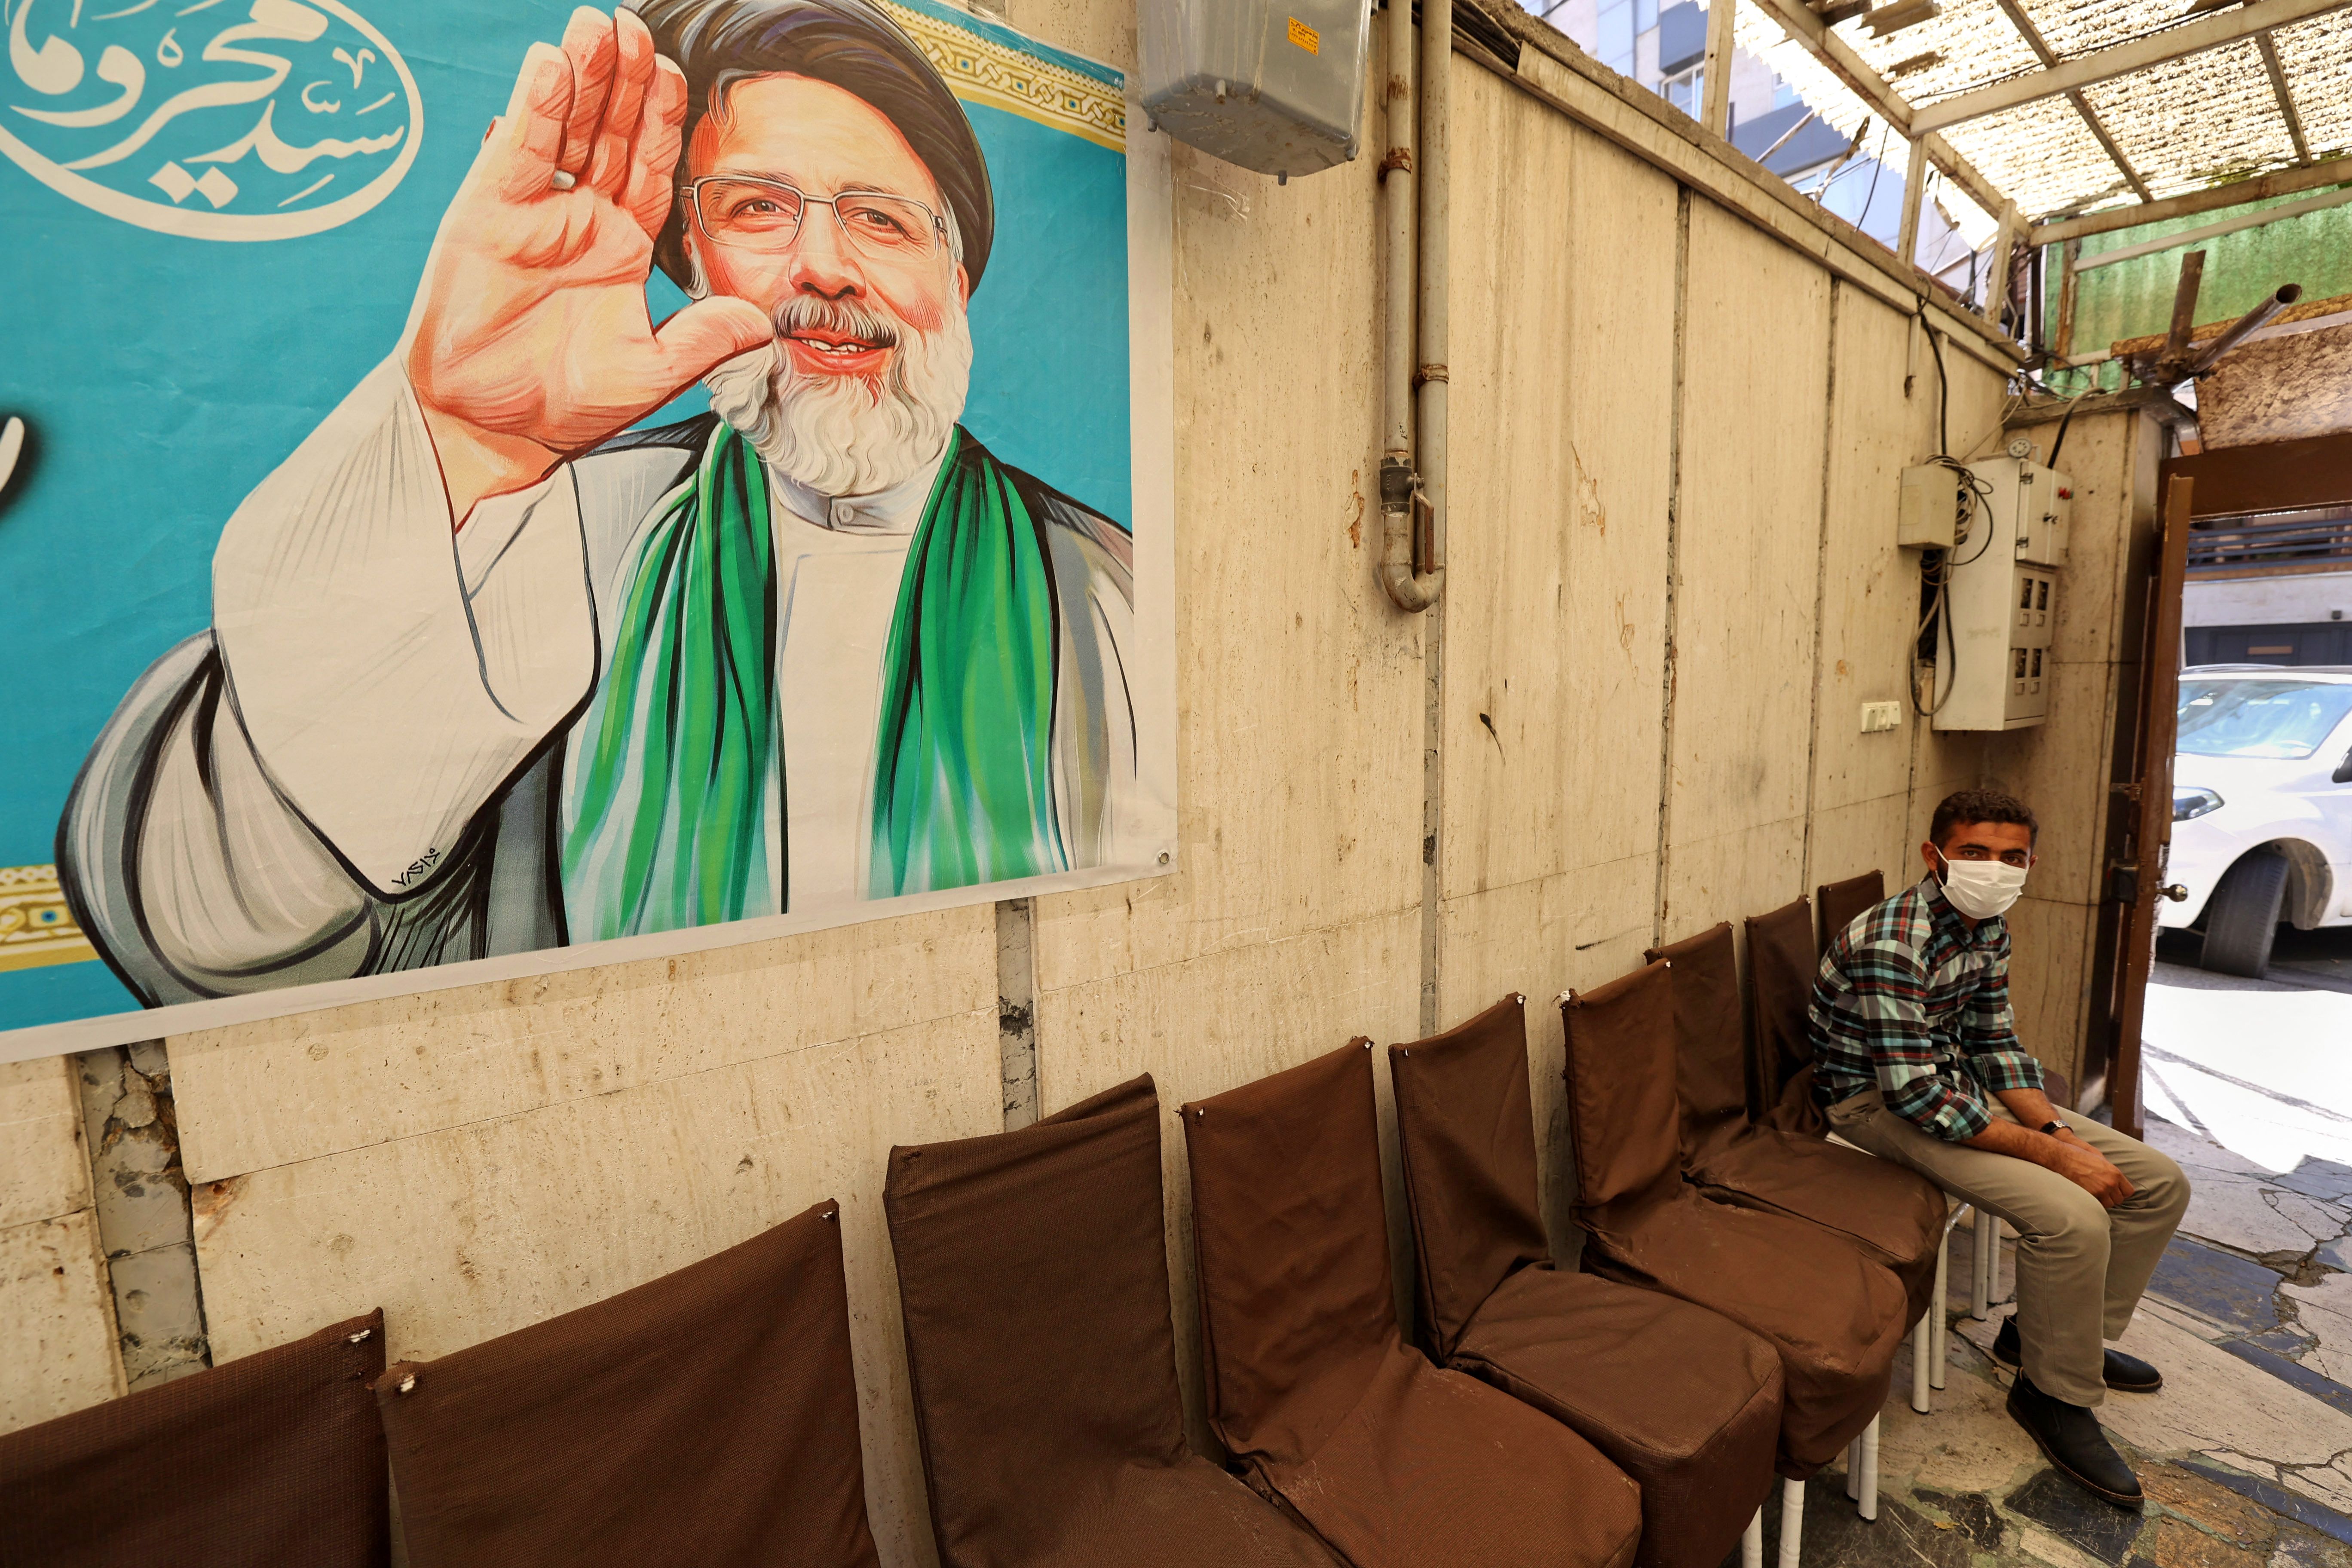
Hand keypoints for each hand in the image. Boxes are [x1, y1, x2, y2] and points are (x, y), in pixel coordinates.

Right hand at [402, 7, 772, 522]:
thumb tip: (761, 322)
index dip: (662, 119)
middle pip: (609, 131)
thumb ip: (702, 341)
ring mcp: (534, 212)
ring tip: (596, 25)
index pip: (650, 166)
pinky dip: (532, 108)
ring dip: (581, 76)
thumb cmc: (565, 405)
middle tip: (635, 26)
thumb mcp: (648, 373)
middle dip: (623, 79)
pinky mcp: (487, 216)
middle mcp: (581, 217)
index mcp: (624, 245)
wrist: (495, 429)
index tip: (679, 73)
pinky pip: (515, 152)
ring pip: (563, 128)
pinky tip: (550, 66)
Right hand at [2045, 1137, 2134, 1208]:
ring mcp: (2100, 1190)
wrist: (2061, 1157)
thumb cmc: (2078, 1155)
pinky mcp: (2089, 1195)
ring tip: (2094, 1194)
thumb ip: (2110, 1171)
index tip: (2114, 1191)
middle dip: (2111, 1197)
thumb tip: (2115, 1179)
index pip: (2129, 1191)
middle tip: (2102, 1192)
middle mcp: (2110, 1183)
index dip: (2121, 1192)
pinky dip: (2093, 1203)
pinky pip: (2097, 1205)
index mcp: (2115, 1173)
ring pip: (2108, 1205)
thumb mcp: (2099, 1158)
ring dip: (2102, 1201)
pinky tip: (2087, 1195)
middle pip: (2119, 1200)